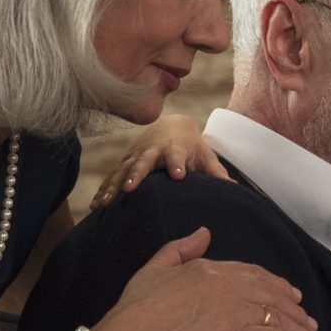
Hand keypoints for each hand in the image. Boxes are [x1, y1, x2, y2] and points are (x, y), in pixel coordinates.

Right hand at [89, 227, 320, 330]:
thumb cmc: (132, 311)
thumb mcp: (152, 269)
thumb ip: (180, 249)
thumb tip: (205, 232)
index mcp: (207, 267)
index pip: (251, 273)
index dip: (273, 284)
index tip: (288, 294)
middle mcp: (226, 284)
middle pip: (270, 293)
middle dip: (292, 307)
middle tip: (306, 319)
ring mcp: (232, 310)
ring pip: (277, 316)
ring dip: (299, 327)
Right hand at [90, 114, 230, 211]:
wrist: (170, 125)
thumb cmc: (191, 145)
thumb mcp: (205, 155)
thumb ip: (217, 173)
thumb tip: (235, 190)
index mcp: (174, 148)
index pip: (175, 155)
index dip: (176, 164)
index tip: (179, 176)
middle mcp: (152, 151)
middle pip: (143, 162)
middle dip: (137, 174)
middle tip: (132, 188)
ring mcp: (135, 156)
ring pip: (123, 171)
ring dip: (114, 186)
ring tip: (105, 203)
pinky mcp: (125, 163)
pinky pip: (112, 177)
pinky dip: (104, 190)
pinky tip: (96, 205)